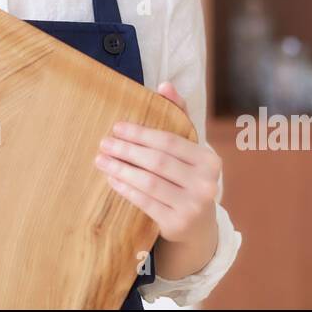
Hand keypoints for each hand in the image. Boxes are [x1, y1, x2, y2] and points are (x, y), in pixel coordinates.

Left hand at [93, 81, 220, 246]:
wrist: (199, 226)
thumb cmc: (189, 177)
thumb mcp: (189, 149)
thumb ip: (179, 114)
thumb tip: (164, 85)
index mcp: (209, 160)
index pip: (170, 142)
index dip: (141, 134)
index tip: (117, 127)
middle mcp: (205, 183)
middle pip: (157, 162)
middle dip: (127, 150)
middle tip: (104, 143)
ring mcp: (192, 206)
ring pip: (148, 182)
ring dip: (121, 169)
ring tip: (101, 160)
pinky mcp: (177, 224)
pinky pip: (145, 202)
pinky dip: (125, 189)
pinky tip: (112, 180)